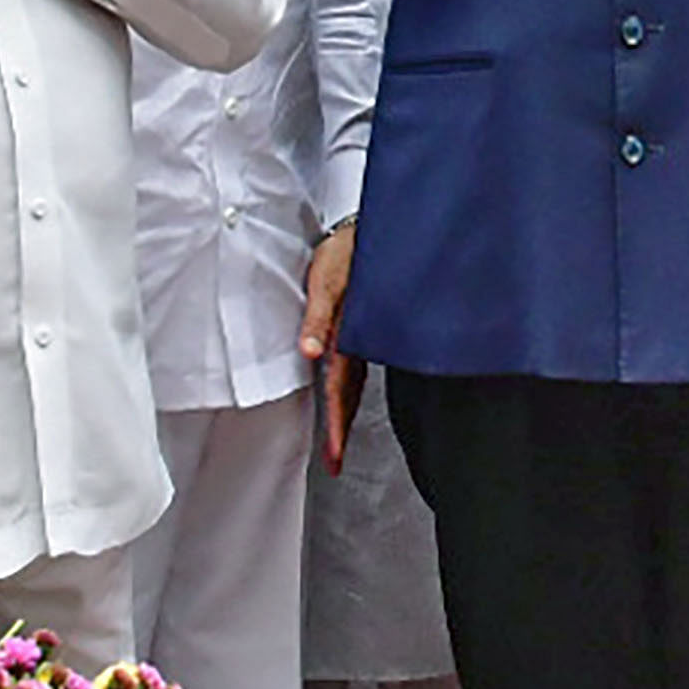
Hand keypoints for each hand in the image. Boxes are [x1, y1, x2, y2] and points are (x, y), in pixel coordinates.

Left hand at [303, 222, 362, 472]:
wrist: (379, 226)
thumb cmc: (348, 249)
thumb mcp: (328, 278)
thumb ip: (318, 316)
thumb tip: (309, 351)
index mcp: (351, 334)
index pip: (341, 389)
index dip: (336, 424)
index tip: (333, 457)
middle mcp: (360, 340)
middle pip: (350, 394)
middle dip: (341, 430)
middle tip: (335, 463)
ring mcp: (366, 334)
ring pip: (356, 382)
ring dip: (346, 412)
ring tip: (337, 441)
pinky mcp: (365, 324)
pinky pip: (359, 364)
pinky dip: (351, 387)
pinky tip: (348, 395)